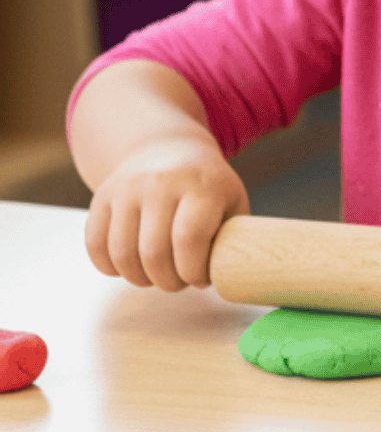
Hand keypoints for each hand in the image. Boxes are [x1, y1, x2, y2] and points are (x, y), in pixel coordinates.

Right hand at [84, 136, 248, 290]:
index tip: (199, 280)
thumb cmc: (207, 186)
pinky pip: (96, 244)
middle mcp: (161, 183)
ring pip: (122, 253)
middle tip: (177, 283)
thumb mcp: (232, 200)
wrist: (166, 148)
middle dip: (166, 281)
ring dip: (138, 278)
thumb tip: (229, 275)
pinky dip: (109, 267)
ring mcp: (127, 188)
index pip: (189, 239)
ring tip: (154, 277)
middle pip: (153, 252)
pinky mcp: (102, 196)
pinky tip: (128, 268)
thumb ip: (234, 235)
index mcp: (200, 186)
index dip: (192, 271)